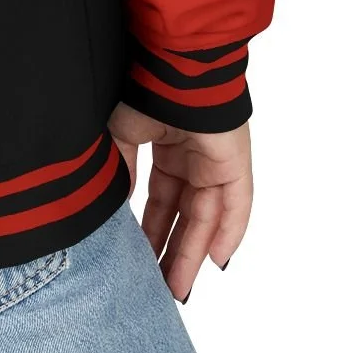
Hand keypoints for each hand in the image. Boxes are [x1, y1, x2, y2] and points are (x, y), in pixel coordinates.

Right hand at [105, 102, 252, 302]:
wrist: (170, 65)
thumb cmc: (142, 88)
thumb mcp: (120, 134)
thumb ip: (122, 171)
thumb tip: (117, 208)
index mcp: (167, 147)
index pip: (160, 201)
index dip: (149, 231)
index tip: (136, 260)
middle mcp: (193, 158)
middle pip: (183, 216)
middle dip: (170, 251)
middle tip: (157, 286)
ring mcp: (216, 161)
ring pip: (206, 217)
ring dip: (192, 252)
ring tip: (177, 288)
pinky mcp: (234, 162)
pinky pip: (236, 205)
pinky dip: (228, 232)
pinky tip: (215, 262)